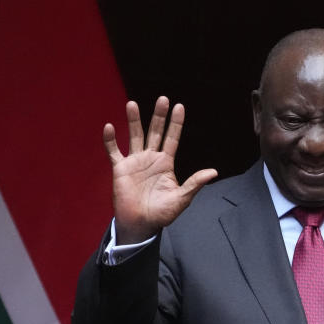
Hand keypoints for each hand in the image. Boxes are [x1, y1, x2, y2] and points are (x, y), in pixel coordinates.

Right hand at [104, 97, 216, 243]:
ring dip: (134, 120)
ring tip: (132, 103)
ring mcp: (135, 162)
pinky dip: (110, 140)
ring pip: (135, 136)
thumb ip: (194, 183)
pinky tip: (109, 127)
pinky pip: (114, 151)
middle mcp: (151, 158)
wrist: (141, 224)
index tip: (179, 106)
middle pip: (155, 132)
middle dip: (159, 116)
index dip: (176, 123)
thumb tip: (213, 172)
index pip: (172, 138)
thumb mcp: (181, 198)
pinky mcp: (120, 169)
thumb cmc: (162, 213)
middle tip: (163, 99)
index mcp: (166, 163)